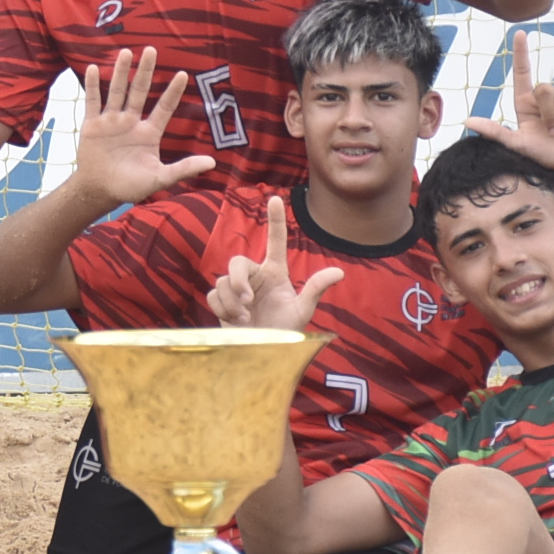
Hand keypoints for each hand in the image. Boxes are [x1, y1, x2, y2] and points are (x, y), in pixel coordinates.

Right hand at [68, 48, 216, 207]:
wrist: (100, 191)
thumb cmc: (130, 186)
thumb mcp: (160, 178)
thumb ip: (184, 168)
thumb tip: (212, 162)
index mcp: (149, 133)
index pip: (164, 107)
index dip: (173, 91)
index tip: (183, 74)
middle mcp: (131, 122)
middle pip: (140, 91)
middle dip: (145, 71)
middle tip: (151, 49)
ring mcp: (111, 121)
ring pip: (117, 91)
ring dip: (121, 72)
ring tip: (125, 52)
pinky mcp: (92, 124)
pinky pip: (93, 101)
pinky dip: (93, 85)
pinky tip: (93, 68)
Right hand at [206, 196, 345, 332]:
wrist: (263, 355)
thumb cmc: (285, 332)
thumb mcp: (302, 311)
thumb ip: (315, 289)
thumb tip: (339, 271)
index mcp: (275, 273)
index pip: (276, 241)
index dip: (275, 220)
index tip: (275, 198)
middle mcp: (255, 277)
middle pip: (237, 261)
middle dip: (239, 281)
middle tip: (247, 300)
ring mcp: (236, 289)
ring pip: (224, 281)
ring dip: (233, 302)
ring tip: (246, 320)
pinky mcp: (221, 302)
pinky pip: (214, 295)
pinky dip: (223, 309)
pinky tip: (235, 322)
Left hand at [462, 29, 553, 179]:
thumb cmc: (544, 153)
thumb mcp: (518, 144)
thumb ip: (494, 132)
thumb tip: (467, 122)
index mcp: (525, 101)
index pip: (522, 71)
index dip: (521, 51)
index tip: (520, 33)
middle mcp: (545, 94)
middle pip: (544, 88)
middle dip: (549, 115)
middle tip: (552, 133)